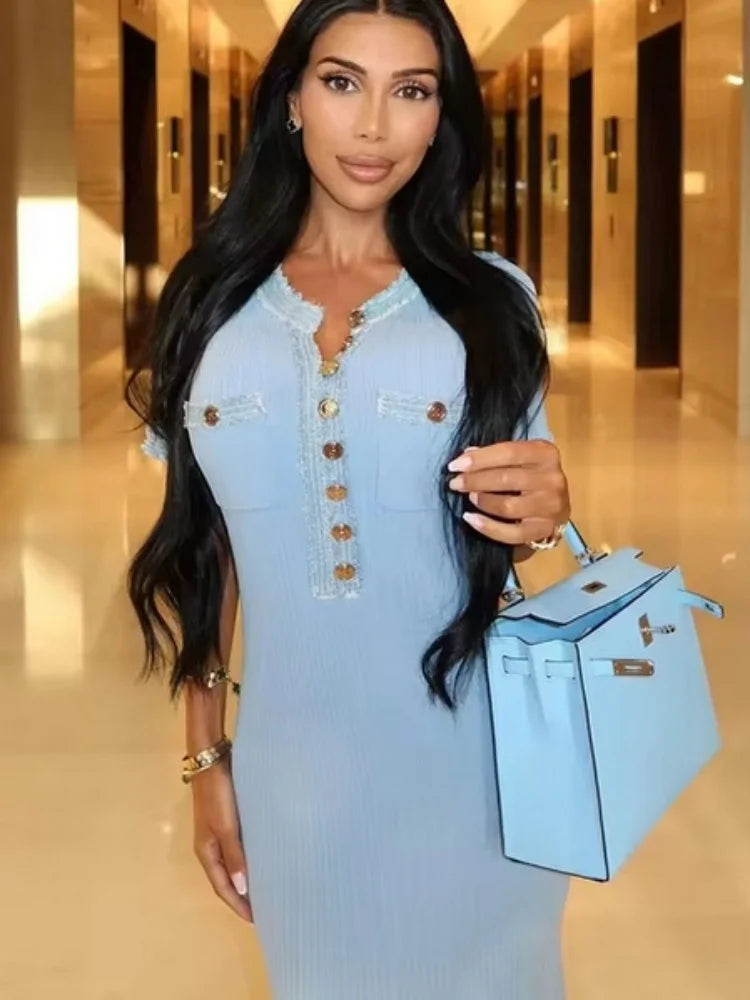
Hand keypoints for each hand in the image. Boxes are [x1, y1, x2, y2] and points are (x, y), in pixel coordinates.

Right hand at [191, 760, 253, 922]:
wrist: (211, 762)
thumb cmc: (218, 795)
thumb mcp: (226, 827)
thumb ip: (235, 856)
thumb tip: (242, 889)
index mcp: (206, 852)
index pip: (222, 887)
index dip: (237, 904)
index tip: (255, 919)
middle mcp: (210, 847)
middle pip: (225, 879)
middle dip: (240, 897)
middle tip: (263, 910)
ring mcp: (217, 834)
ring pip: (231, 865)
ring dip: (244, 880)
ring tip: (264, 891)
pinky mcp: (226, 822)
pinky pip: (236, 850)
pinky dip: (246, 861)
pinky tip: (260, 861)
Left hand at [446, 439, 569, 545]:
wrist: (557, 505)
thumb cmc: (532, 476)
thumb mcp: (520, 459)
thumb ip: (496, 456)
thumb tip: (466, 457)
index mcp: (545, 454)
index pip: (509, 452)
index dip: (479, 459)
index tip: (454, 465)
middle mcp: (552, 479)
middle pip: (506, 479)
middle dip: (475, 481)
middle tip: (455, 483)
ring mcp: (551, 506)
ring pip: (508, 506)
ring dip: (483, 501)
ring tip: (470, 497)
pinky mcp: (545, 529)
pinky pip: (512, 533)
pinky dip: (488, 528)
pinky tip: (471, 519)